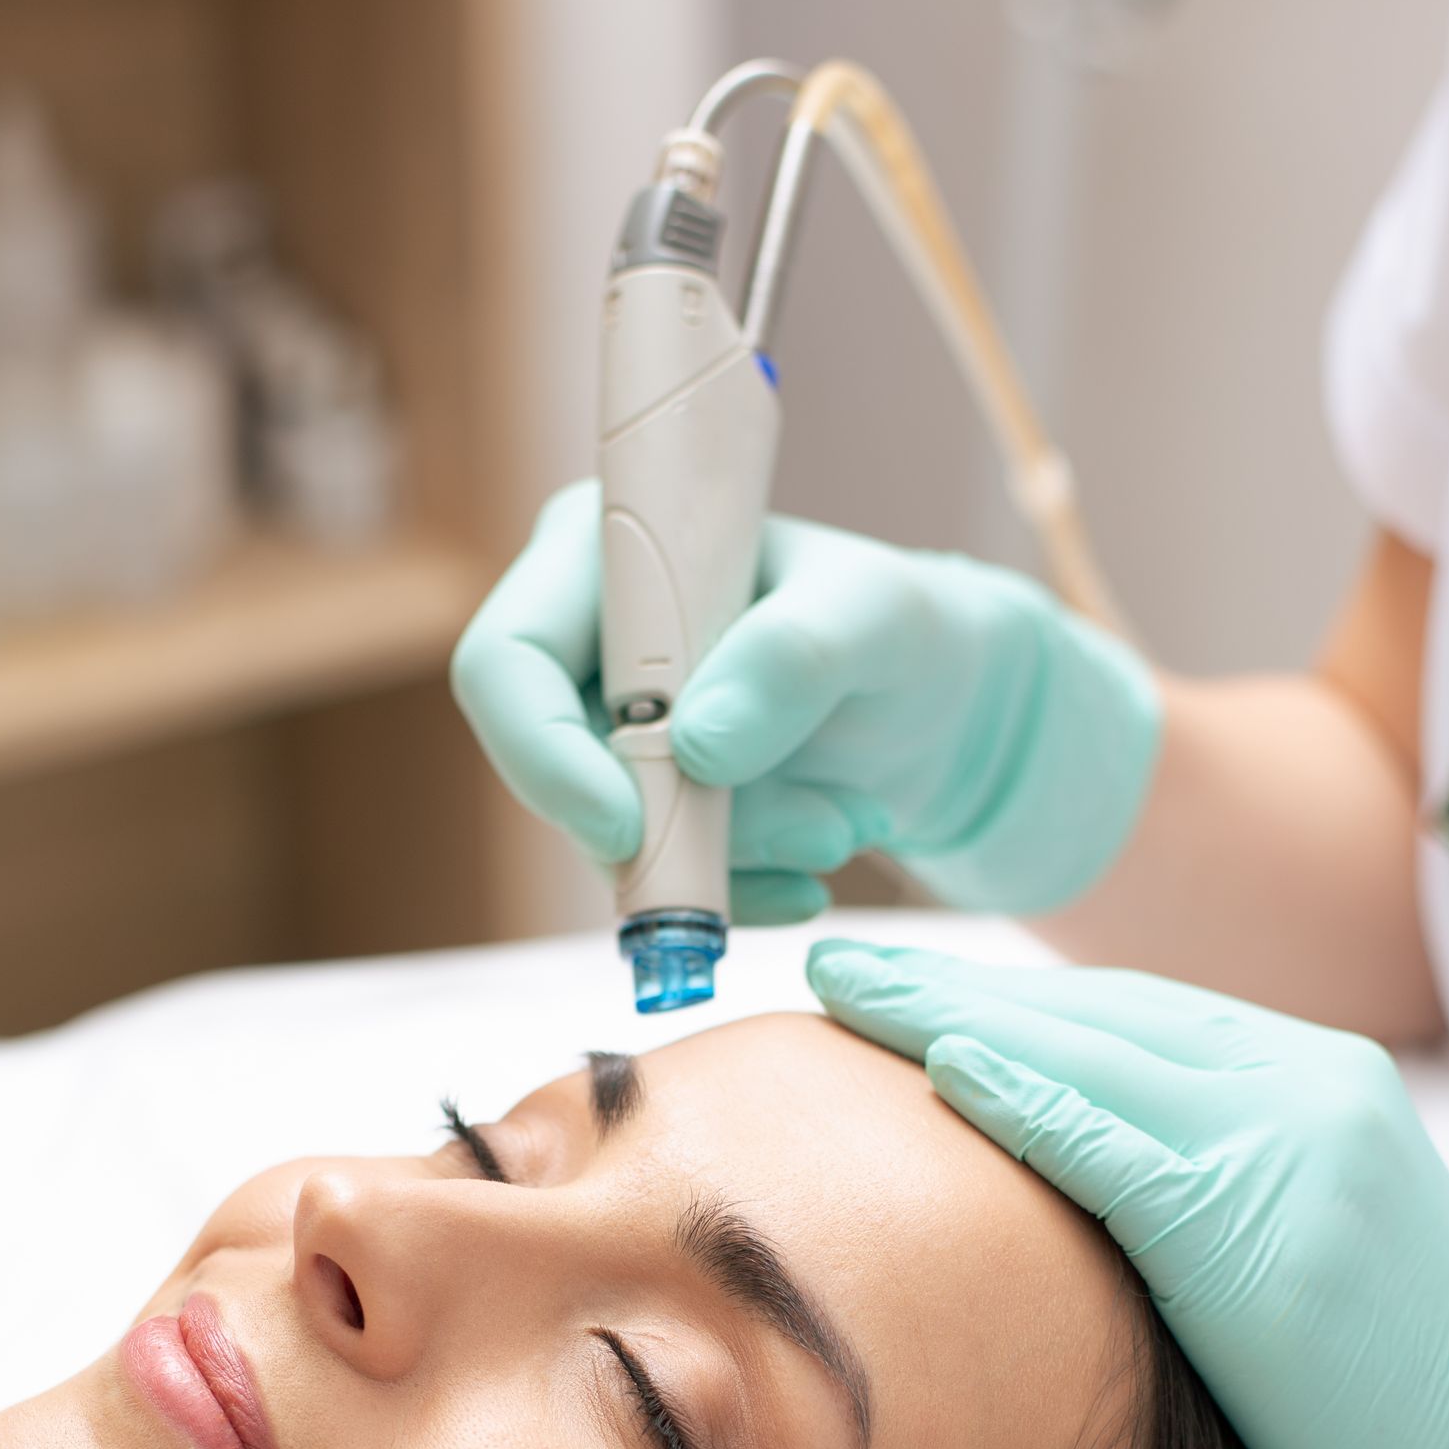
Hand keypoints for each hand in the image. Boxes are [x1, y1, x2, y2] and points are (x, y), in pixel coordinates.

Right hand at [450, 486, 1162, 924]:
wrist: (942, 709)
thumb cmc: (902, 631)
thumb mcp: (877, 619)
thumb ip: (795, 659)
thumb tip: (695, 744)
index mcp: (605, 557)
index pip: (506, 662)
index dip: (541, 754)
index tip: (630, 825)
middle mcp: (586, 650)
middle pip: (557, 775)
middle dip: (681, 829)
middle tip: (818, 834)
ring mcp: (611, 740)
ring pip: (618, 845)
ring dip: (736, 862)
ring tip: (845, 826)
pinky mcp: (650, 810)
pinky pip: (659, 883)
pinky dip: (744, 891)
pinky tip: (817, 867)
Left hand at [809, 940, 1448, 1448]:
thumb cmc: (1393, 1407)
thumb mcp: (1293, 1256)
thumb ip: (1198, 1195)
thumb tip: (1054, 1194)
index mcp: (1316, 1085)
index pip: (1129, 1022)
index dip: (1005, 1000)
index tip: (899, 990)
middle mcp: (1310, 1087)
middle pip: (1096, 1017)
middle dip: (954, 987)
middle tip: (839, 963)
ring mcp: (1296, 1146)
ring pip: (1093, 1054)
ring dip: (950, 1018)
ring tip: (844, 991)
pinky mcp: (1266, 1225)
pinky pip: (1116, 1146)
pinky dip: (1024, 1101)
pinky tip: (940, 1069)